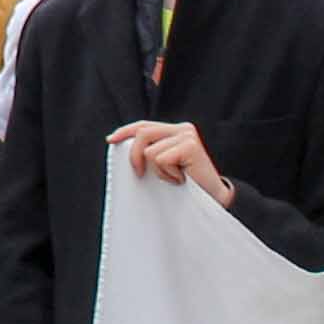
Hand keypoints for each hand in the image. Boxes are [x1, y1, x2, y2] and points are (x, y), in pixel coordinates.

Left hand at [113, 119, 231, 205]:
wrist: (213, 198)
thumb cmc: (186, 184)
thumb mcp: (164, 165)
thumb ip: (151, 151)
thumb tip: (122, 146)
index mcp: (175, 130)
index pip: (144, 125)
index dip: (125, 131)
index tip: (110, 140)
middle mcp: (182, 128)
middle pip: (142, 134)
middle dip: (135, 156)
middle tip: (140, 175)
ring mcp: (187, 135)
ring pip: (150, 152)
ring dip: (159, 172)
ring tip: (175, 178)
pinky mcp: (191, 145)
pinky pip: (161, 160)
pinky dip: (168, 175)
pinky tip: (182, 179)